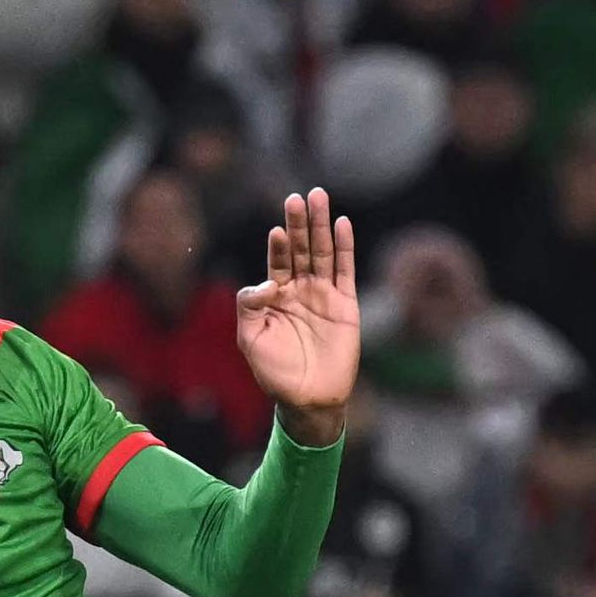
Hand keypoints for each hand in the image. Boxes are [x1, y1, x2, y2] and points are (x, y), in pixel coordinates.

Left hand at [235, 188, 358, 444]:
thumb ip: (249, 307)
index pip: (278, 262)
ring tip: (318, 197)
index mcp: (276, 298)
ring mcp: (324, 295)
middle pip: (301, 249)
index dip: (279, 246)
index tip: (277, 231)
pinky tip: (341, 224)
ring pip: (323, 253)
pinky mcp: (346, 305)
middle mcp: (300, 290)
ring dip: (321, 226)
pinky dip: (344, 247)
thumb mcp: (250, 340)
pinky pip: (345, 270)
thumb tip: (265, 283)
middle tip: (297, 197)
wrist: (308, 399)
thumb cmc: (275, 373)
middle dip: (299, 223)